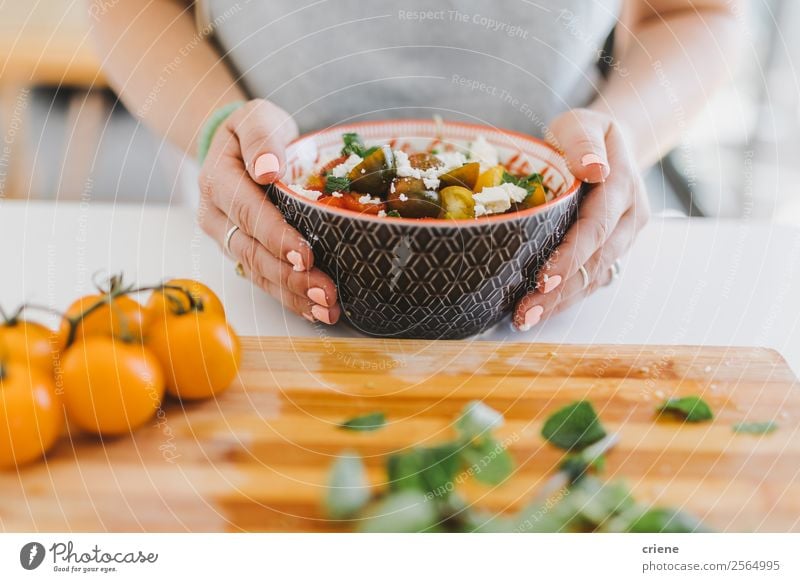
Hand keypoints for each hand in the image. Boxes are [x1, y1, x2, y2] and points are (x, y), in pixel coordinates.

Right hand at [198, 99, 339, 323]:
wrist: (241, 144)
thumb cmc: (254, 130)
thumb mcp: (256, 117)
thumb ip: (261, 138)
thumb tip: (268, 169)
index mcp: (218, 181)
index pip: (248, 212)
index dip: (276, 236)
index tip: (305, 256)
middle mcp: (217, 216)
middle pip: (253, 252)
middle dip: (291, 277)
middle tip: (327, 293)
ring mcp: (228, 238)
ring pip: (258, 272)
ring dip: (293, 295)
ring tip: (328, 310)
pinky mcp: (243, 252)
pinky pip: (264, 279)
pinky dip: (290, 297)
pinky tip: (315, 311)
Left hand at [513, 108, 649, 329]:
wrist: (610, 144)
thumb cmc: (584, 134)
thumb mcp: (581, 123)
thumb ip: (583, 143)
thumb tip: (594, 169)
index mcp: (623, 186)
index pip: (596, 227)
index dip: (570, 255)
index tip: (542, 279)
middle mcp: (630, 218)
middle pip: (595, 261)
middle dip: (559, 291)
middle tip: (524, 314)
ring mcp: (625, 238)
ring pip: (595, 277)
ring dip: (561, 302)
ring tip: (524, 320)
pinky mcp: (613, 251)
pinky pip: (593, 280)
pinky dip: (566, 298)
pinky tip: (539, 312)